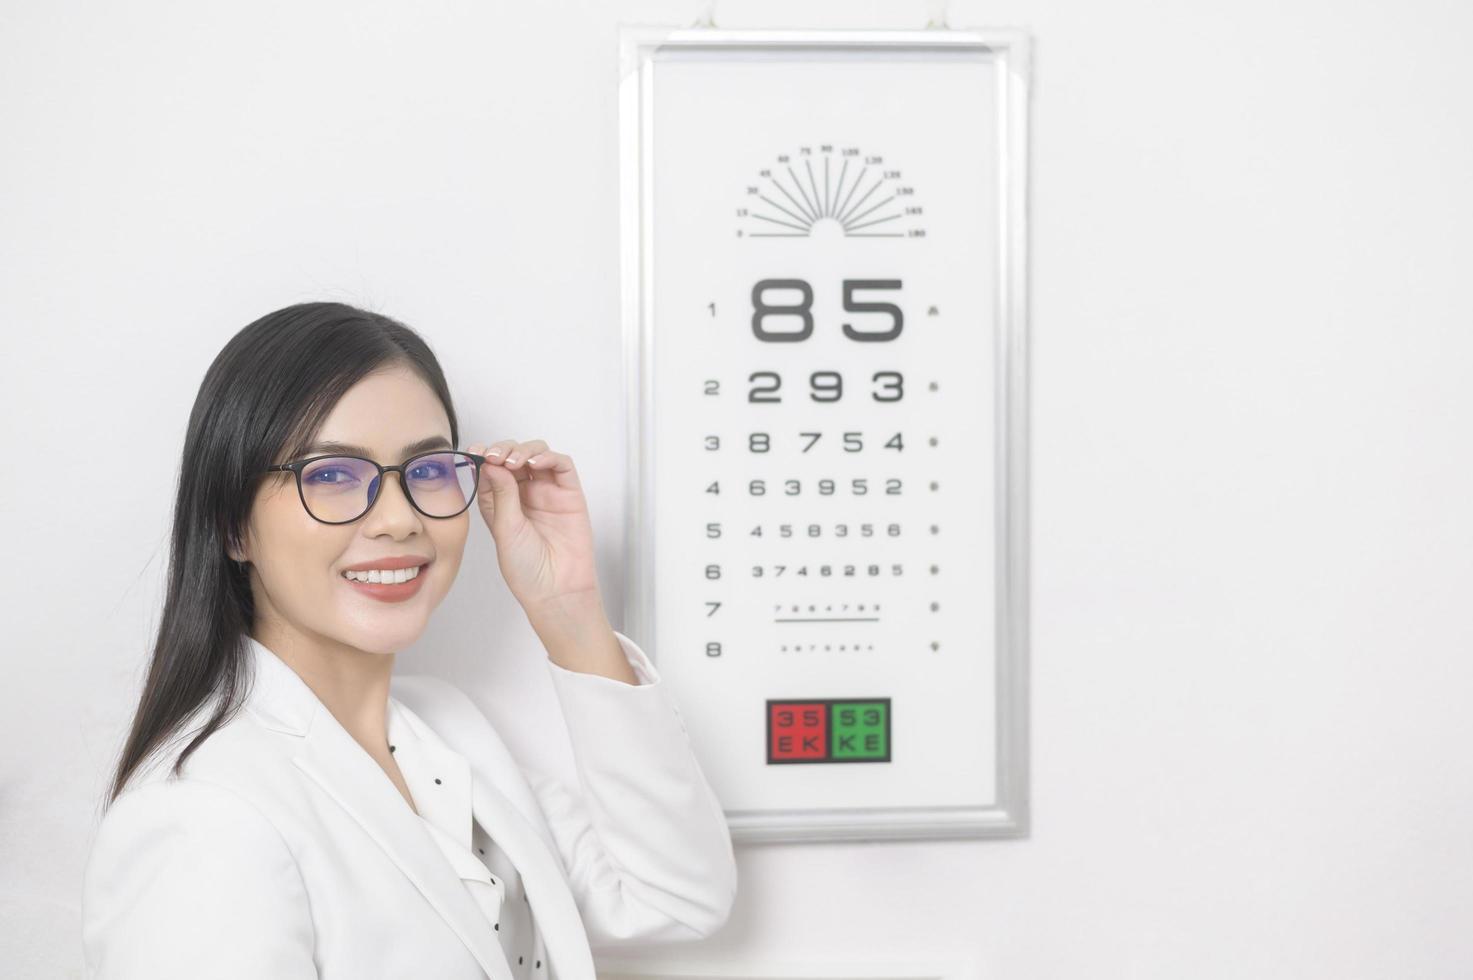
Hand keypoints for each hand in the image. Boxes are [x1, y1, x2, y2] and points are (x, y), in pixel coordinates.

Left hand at [466, 438, 604, 614]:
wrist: (556, 590)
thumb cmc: (526, 568)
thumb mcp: (505, 529)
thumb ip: (501, 494)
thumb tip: (492, 463)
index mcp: (501, 502)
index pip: (491, 468)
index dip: (482, 456)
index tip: (475, 452)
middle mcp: (523, 494)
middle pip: (514, 456)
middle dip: (503, 450)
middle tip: (495, 457)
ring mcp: (547, 492)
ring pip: (537, 454)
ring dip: (524, 450)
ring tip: (514, 461)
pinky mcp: (569, 494)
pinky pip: (562, 465)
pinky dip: (549, 457)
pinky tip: (535, 463)